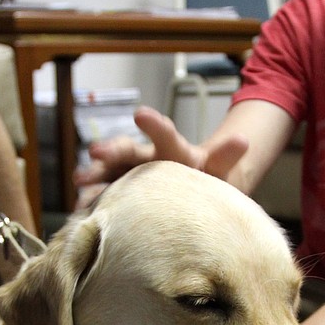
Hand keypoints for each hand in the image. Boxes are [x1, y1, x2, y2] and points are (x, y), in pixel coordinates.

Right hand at [74, 106, 247, 208]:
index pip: (164, 135)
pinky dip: (90, 202)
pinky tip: (80, 210)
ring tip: (80, 183)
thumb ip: (226, 156)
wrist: (192, 193)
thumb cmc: (206, 179)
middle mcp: (145, 160)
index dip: (154, 125)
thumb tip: (245, 140)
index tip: (140, 114)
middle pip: (126, 151)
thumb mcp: (218, 168)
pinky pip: (102, 198)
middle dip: (110, 150)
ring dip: (92, 175)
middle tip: (96, 152)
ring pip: (107, 172)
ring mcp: (129, 177)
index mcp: (171, 151)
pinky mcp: (119, 197)